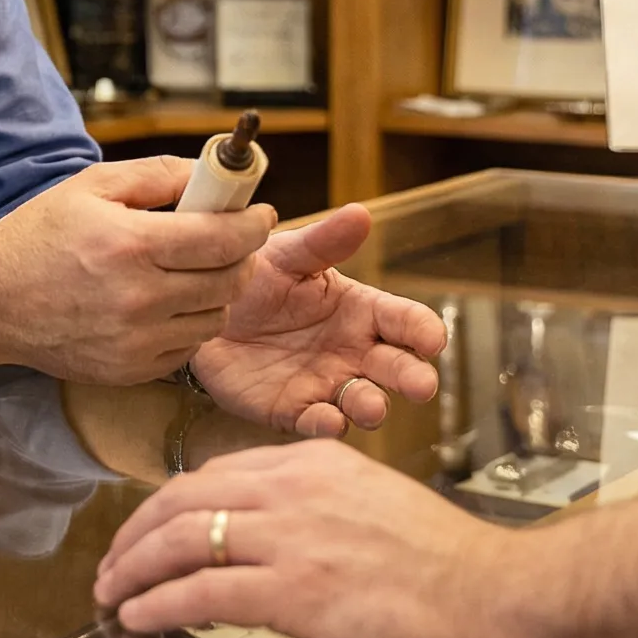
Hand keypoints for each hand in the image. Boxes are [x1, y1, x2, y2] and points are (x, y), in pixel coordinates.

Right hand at [0, 158, 272, 384]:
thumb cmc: (39, 236)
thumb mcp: (91, 186)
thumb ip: (157, 174)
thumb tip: (211, 174)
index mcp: (131, 245)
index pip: (225, 239)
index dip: (254, 224)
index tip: (259, 214)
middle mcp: (139, 299)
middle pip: (230, 281)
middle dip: (241, 257)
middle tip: (228, 242)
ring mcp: (137, 341)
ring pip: (215, 318)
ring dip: (217, 293)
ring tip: (191, 273)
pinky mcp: (131, 370)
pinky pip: (188, 348)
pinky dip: (189, 324)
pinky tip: (164, 304)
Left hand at [89, 439, 527, 637]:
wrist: (499, 594)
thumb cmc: (452, 564)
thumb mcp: (376, 504)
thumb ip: (322, 507)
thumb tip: (279, 536)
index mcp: (316, 461)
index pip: (218, 473)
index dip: (169, 503)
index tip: (149, 528)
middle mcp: (294, 487)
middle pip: (182, 499)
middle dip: (134, 533)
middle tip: (111, 564)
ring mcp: (291, 536)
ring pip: (179, 540)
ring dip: (132, 569)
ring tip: (111, 593)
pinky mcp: (294, 588)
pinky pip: (200, 592)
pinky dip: (158, 603)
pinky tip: (139, 616)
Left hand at [189, 205, 446, 436]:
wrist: (204, 309)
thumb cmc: (257, 278)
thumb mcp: (288, 255)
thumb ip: (324, 241)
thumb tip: (360, 213)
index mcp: (361, 311)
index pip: (405, 321)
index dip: (423, 330)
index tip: (432, 340)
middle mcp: (354, 352)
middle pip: (396, 368)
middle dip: (413, 378)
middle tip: (421, 386)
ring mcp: (326, 383)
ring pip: (362, 401)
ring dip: (372, 406)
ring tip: (371, 406)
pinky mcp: (293, 409)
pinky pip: (316, 422)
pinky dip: (325, 425)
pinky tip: (328, 421)